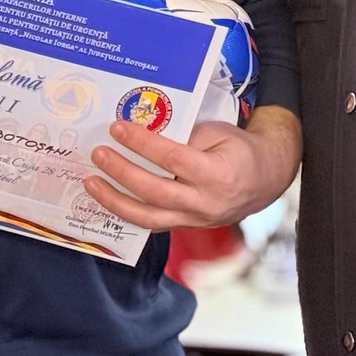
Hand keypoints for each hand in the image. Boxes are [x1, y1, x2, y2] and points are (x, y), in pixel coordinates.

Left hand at [84, 106, 301, 230]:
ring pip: (149, 217)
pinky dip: (126, 212)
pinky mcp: (187, 227)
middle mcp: (206, 203)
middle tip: (99, 153)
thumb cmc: (238, 149)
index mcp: (218, 175)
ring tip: (91, 182)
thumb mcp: (218, 133)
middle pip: (156, 191)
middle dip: (122, 172)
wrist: (264, 180)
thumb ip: (184, 136)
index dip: (142, 144)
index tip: (118, 128)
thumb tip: (142, 132)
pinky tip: (106, 199)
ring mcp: (196, 221)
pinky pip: (152, 224)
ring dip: (114, 201)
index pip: (173, 160)